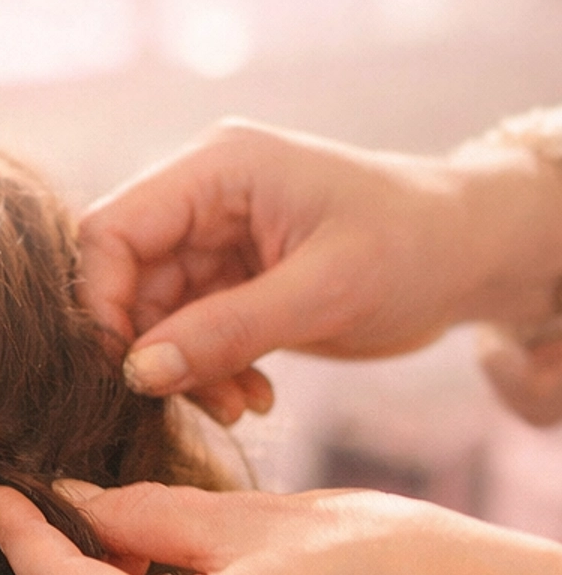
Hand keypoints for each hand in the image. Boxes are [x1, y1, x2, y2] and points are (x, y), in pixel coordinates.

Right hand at [77, 120, 561, 423]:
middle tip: (203, 400)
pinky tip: (254, 396)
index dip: (103, 302)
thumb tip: (138, 375)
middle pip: (126, 280)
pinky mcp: (233, 281)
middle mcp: (204, 198)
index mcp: (217, 168)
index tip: (131, 372)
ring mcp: (216, 240)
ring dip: (186, 373)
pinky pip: (189, 335)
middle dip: (153, 350)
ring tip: (241, 406)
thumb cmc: (414, 248)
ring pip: (155, 318)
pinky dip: (210, 374)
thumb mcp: (325, 291)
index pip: (111, 231)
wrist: (472, 256)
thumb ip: (226, 331)